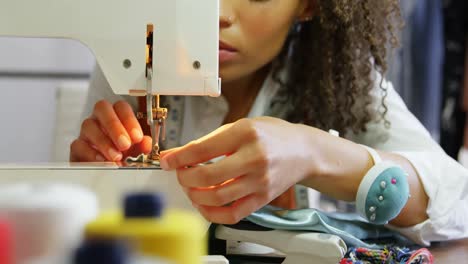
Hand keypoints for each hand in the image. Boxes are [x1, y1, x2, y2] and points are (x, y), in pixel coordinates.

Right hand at [70, 100, 151, 161]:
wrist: (106, 172)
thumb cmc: (123, 156)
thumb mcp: (136, 150)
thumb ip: (143, 145)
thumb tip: (147, 143)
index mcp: (117, 116)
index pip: (121, 107)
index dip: (129, 120)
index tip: (137, 137)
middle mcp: (100, 119)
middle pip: (102, 109)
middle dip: (114, 126)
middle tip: (125, 144)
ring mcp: (86, 131)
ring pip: (89, 125)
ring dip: (104, 142)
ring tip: (116, 157)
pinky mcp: (77, 147)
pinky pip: (79, 145)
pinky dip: (91, 154)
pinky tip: (103, 161)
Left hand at [159, 117, 314, 223]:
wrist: (303, 150)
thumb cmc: (272, 135)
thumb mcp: (241, 126)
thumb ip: (210, 140)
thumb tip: (179, 154)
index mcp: (245, 134)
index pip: (202, 149)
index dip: (178, 157)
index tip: (167, 161)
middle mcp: (254, 158)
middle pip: (207, 176)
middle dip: (184, 177)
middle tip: (180, 173)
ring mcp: (259, 181)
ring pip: (217, 198)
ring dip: (195, 195)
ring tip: (191, 187)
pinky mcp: (263, 198)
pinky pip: (232, 214)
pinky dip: (212, 214)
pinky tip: (205, 204)